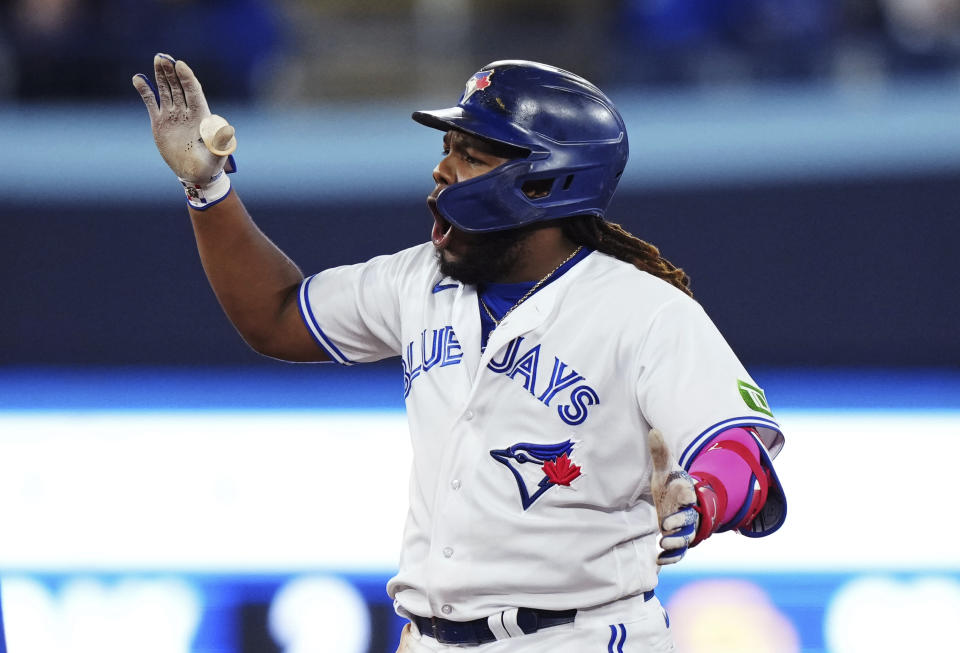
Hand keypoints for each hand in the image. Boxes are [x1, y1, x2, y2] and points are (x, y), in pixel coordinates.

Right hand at [132, 54, 235, 183]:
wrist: (195, 173)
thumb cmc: (210, 164)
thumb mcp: (217, 154)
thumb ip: (220, 142)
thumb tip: (227, 130)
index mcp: (201, 116)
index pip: (194, 92)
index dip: (188, 78)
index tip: (181, 65)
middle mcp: (187, 112)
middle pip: (179, 87)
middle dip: (172, 72)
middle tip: (164, 57)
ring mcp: (173, 116)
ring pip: (166, 91)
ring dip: (161, 76)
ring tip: (157, 59)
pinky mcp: (160, 122)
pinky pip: (152, 103)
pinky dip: (146, 91)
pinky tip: (138, 79)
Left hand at [648, 428, 698, 564]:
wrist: (673, 502)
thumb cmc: (668, 485)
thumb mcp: (663, 470)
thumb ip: (660, 453)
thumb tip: (654, 431)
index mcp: (685, 493)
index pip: (689, 493)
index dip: (687, 495)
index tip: (685, 495)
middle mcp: (687, 512)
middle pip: (688, 519)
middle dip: (680, 523)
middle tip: (665, 525)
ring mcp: (683, 528)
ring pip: (685, 538)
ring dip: (675, 542)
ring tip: (663, 543)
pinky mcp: (677, 541)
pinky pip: (678, 552)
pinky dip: (671, 557)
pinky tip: (659, 559)